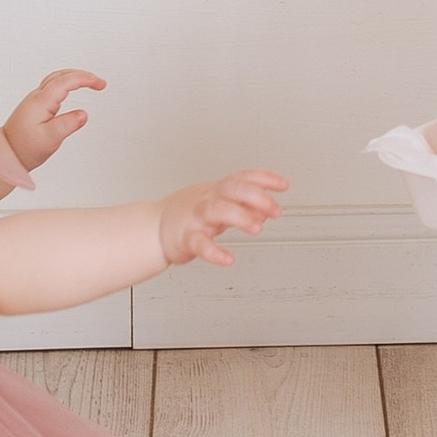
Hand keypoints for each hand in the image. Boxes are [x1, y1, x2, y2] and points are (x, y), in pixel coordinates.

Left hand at [4, 70, 104, 171]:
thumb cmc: (24, 147)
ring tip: (90, 81)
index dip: (86, 79)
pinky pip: (53, 85)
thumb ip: (67, 125)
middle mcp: (37, 97)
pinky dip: (66, 82)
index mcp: (41, 101)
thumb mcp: (50, 139)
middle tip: (99, 83)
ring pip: (56, 78)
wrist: (6, 152)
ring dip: (74, 76)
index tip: (100, 84)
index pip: (66, 81)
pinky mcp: (35, 105)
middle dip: (83, 75)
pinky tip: (71, 88)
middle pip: (62, 75)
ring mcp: (35, 99)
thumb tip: (83, 114)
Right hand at [157, 169, 289, 269]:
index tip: (283, 185)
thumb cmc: (189, 215)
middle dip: (257, 197)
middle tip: (276, 210)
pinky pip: (200, 243)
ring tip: (257, 228)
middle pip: (232, 189)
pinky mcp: (186, 238)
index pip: (242, 177)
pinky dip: (214, 252)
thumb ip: (244, 208)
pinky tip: (228, 259)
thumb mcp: (219, 206)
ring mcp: (196, 218)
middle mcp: (207, 199)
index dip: (264, 178)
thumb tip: (268, 210)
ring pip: (217, 210)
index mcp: (216, 190)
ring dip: (240, 216)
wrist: (153, 228)